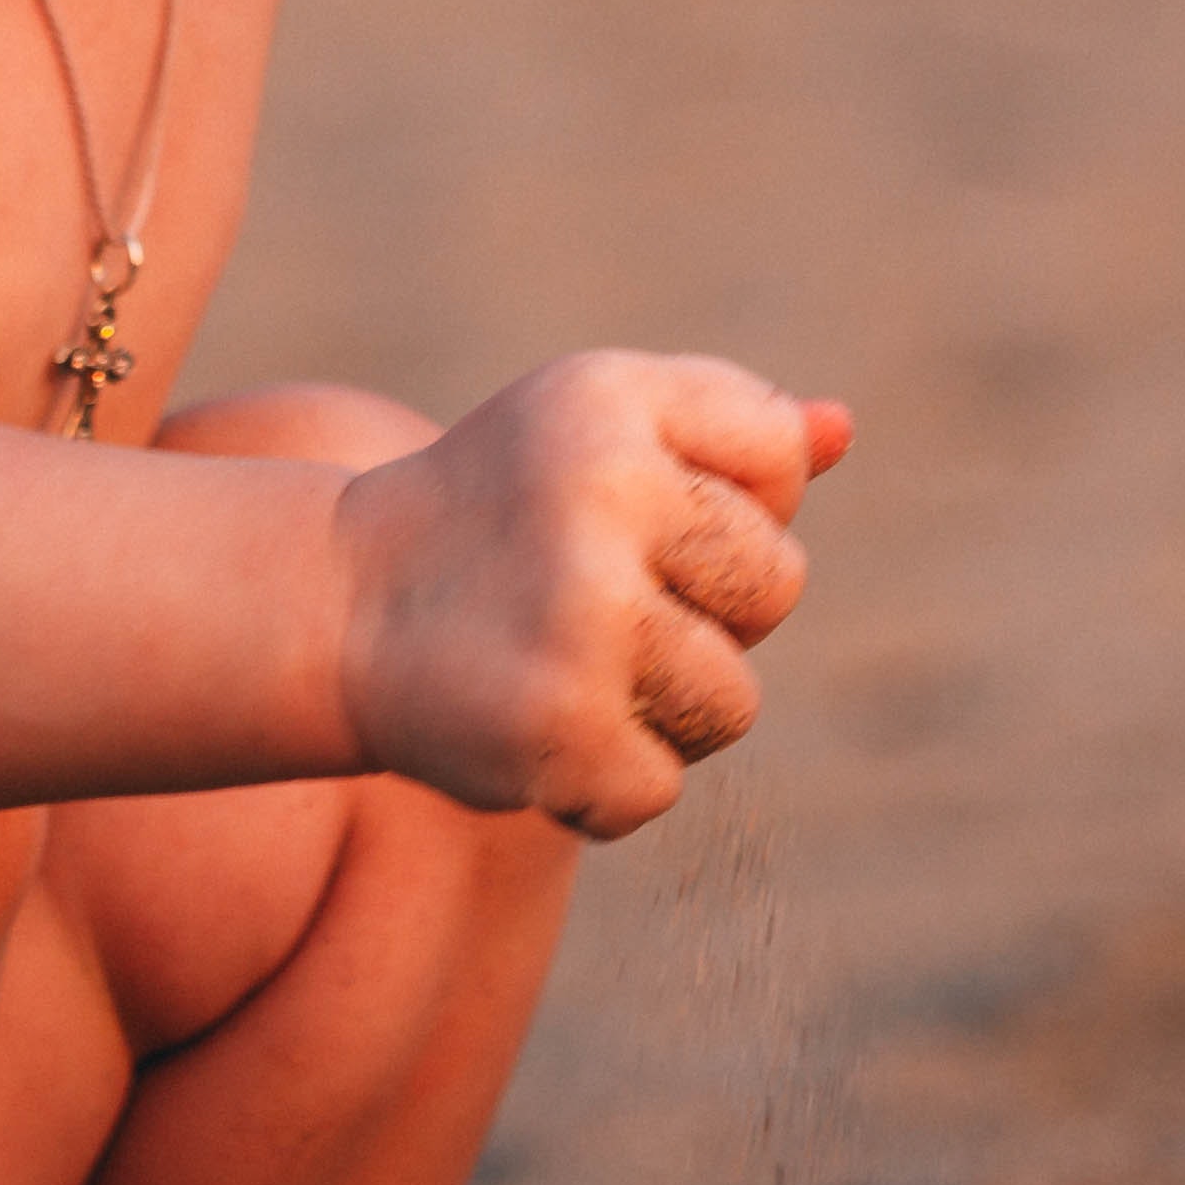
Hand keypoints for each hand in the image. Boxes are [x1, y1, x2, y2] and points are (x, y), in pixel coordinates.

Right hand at [328, 352, 852, 839]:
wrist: (342, 607)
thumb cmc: (502, 512)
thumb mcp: (598, 429)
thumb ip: (729, 426)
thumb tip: (843, 431)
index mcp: (611, 398)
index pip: (780, 460)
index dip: (727, 505)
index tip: (635, 511)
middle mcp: (598, 494)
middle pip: (777, 587)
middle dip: (710, 614)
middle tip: (598, 600)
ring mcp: (579, 615)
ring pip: (733, 702)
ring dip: (665, 710)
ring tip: (571, 667)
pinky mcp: (560, 726)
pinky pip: (660, 786)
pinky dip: (603, 781)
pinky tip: (536, 727)